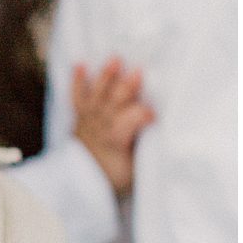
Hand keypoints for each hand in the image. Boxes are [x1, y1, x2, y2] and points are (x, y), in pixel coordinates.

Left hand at [72, 57, 153, 194]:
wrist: (81, 183)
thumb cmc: (113, 176)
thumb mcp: (134, 169)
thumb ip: (145, 149)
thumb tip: (166, 137)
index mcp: (115, 140)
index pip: (131, 121)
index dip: (143, 115)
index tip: (155, 115)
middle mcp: (100, 126)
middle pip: (114, 102)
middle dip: (126, 87)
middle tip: (138, 70)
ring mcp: (88, 119)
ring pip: (98, 95)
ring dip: (106, 77)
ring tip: (115, 59)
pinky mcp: (80, 116)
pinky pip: (76, 97)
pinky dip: (77, 81)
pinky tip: (80, 64)